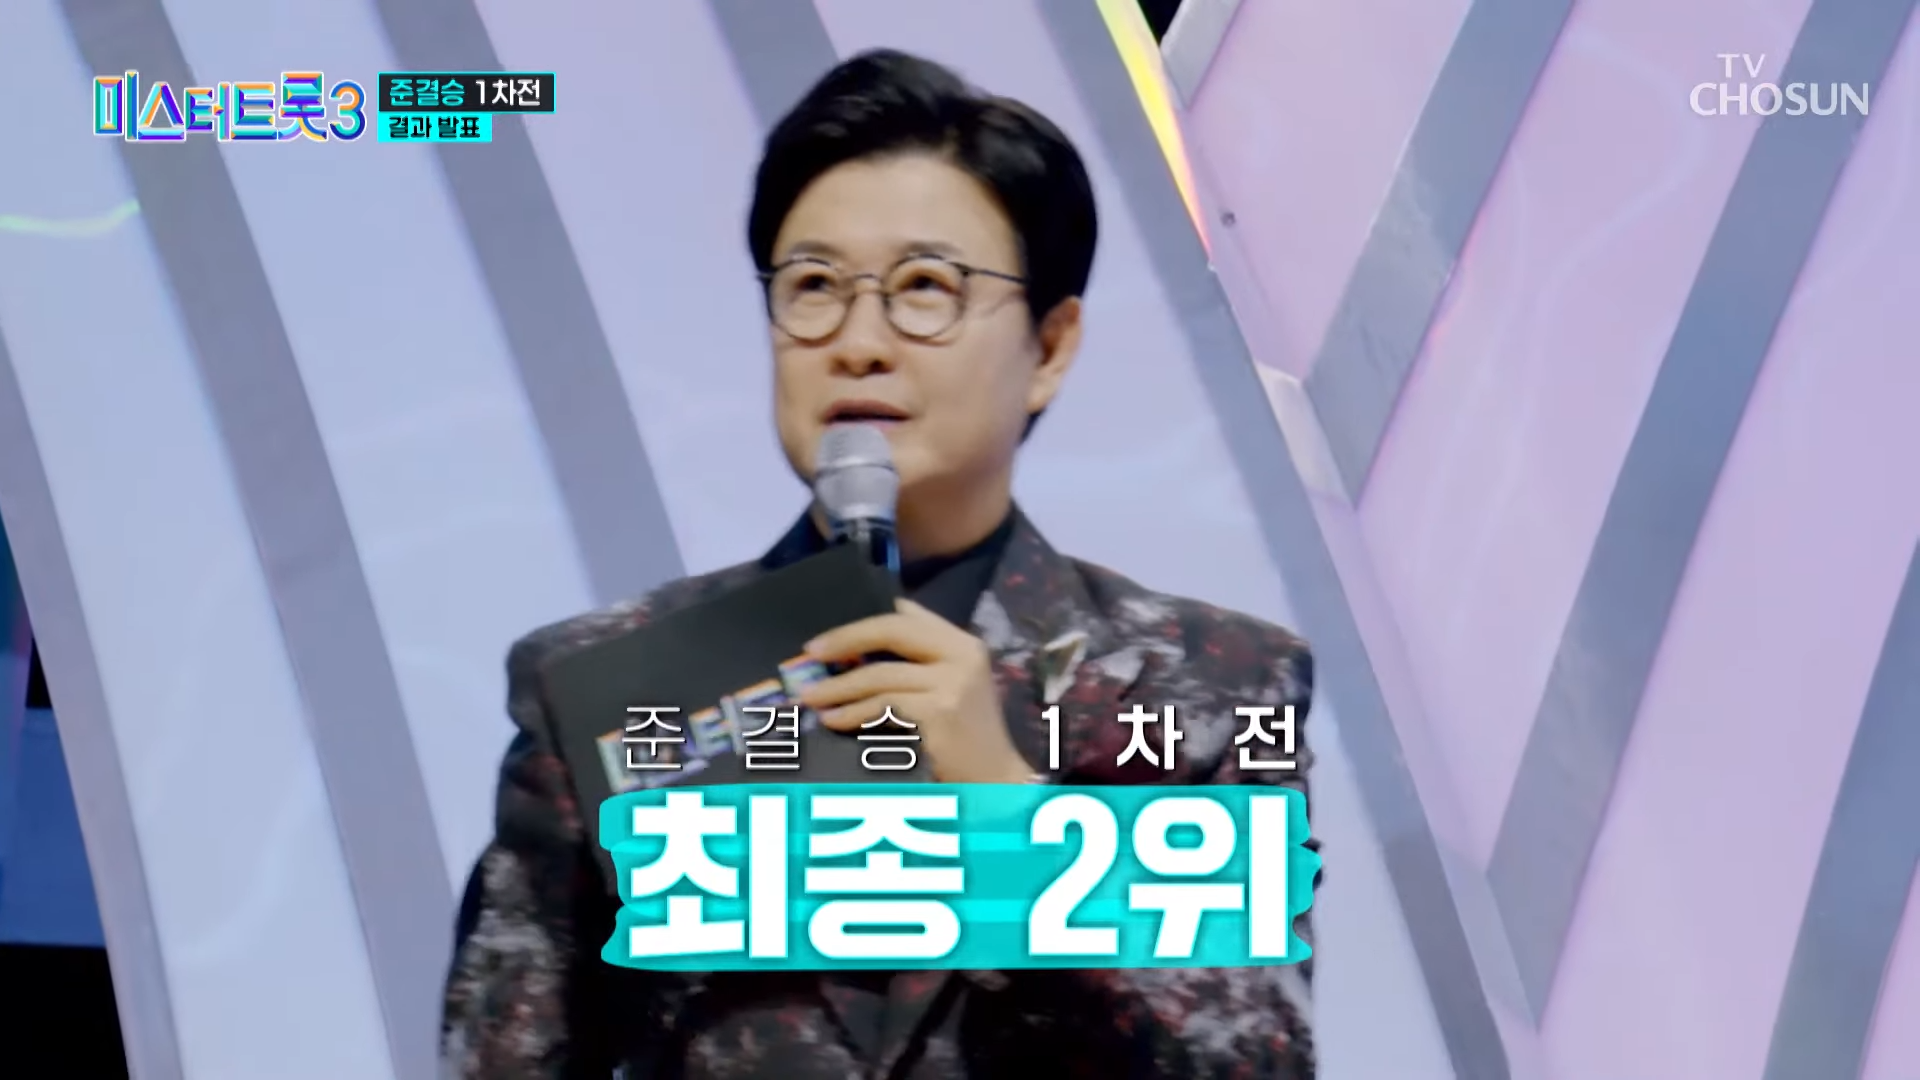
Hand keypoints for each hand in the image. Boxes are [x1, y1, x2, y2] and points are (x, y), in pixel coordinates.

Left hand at [798, 599, 1034, 784]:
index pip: (907, 615)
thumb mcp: (951, 686)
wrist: (995, 780)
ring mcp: (953, 683)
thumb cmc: (965, 736)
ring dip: (839, 686)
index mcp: (963, 643)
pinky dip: (854, 713)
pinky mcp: (941, 712)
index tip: (828, 637)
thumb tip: (857, 645)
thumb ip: (918, 662)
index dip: (863, 622)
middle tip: (810, 653)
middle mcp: (962, 655)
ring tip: (811, 698)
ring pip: (881, 673)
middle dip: (846, 639)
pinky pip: (884, 704)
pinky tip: (834, 720)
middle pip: (893, 630)